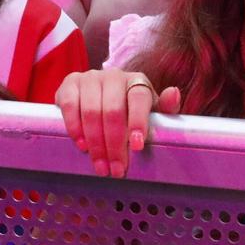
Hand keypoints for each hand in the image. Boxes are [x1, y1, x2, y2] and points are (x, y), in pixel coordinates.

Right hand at [56, 69, 180, 178]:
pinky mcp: (70, 83)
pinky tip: (82, 145)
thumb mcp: (150, 112)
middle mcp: (113, 75)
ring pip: (91, 111)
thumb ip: (165, 108)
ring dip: (95, 143)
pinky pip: (70, 105)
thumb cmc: (130, 111)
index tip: (137, 147)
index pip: (139, 97)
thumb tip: (174, 93)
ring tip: (100, 166)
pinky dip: (75, 128)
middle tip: (116, 169)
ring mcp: (90, 77)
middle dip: (114, 144)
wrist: (98, 99)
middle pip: (113, 110)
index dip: (138, 121)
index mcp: (137, 81)